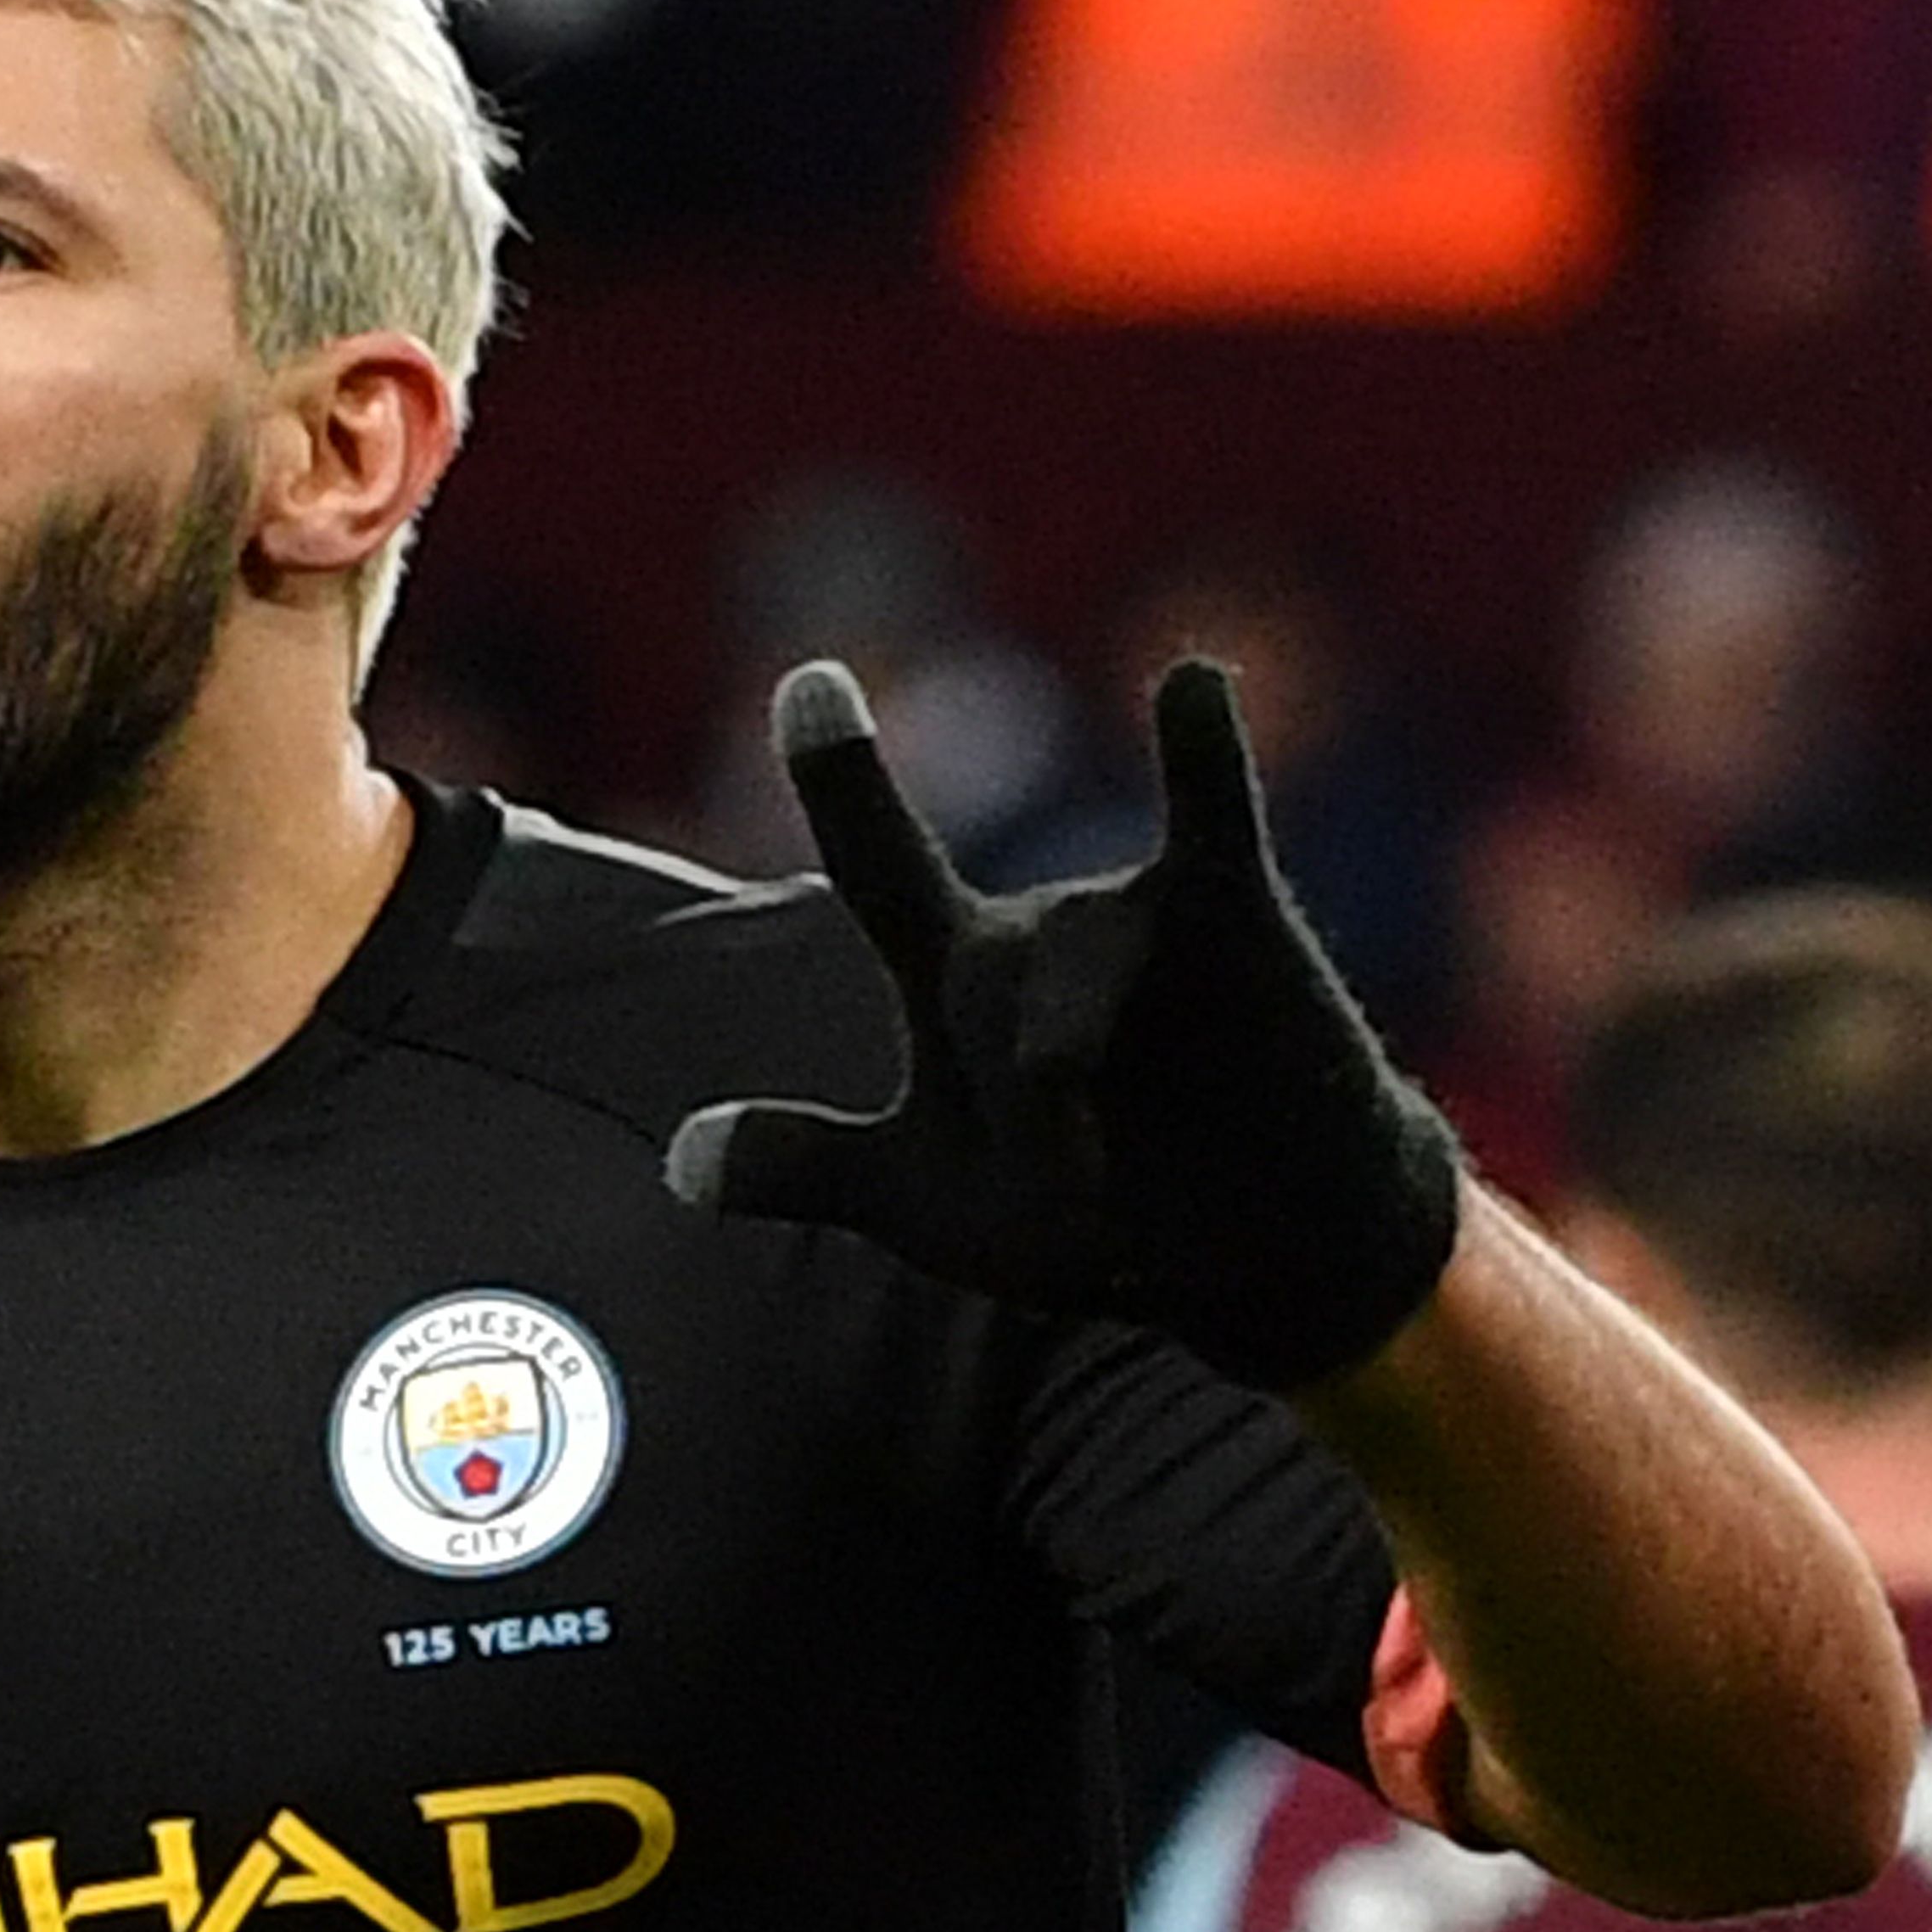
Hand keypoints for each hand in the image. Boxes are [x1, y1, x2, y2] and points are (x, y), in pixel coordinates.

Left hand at [666, 657, 1459, 1388]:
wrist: (1255, 1255)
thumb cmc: (1089, 1215)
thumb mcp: (928, 1207)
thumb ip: (807, 1167)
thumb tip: (676, 1163)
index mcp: (957, 974)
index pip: (881, 863)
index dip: (842, 774)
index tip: (811, 676)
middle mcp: (1037, 927)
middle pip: (974, 980)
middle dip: (1008, 1103)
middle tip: (1059, 1188)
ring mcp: (1134, 914)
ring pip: (1065, 977)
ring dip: (1069, 1079)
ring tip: (1100, 1177)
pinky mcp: (1235, 918)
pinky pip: (1212, 818)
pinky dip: (1202, 753)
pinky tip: (1186, 682)